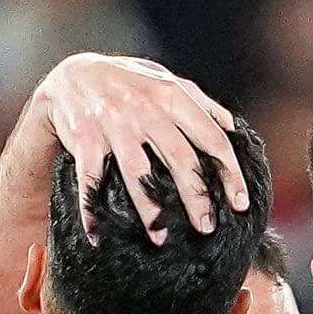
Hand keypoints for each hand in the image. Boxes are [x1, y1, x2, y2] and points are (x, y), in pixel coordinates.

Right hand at [39, 54, 247, 237]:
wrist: (73, 75)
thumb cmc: (128, 82)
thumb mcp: (165, 80)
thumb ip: (199, 102)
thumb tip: (232, 128)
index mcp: (171, 95)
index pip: (211, 137)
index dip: (229, 172)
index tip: (239, 203)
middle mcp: (145, 109)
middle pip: (180, 159)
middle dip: (196, 197)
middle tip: (207, 227)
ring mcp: (114, 125)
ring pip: (138, 174)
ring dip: (149, 210)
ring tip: (161, 238)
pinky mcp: (86, 140)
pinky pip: (90, 181)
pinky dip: (91, 211)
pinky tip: (97, 235)